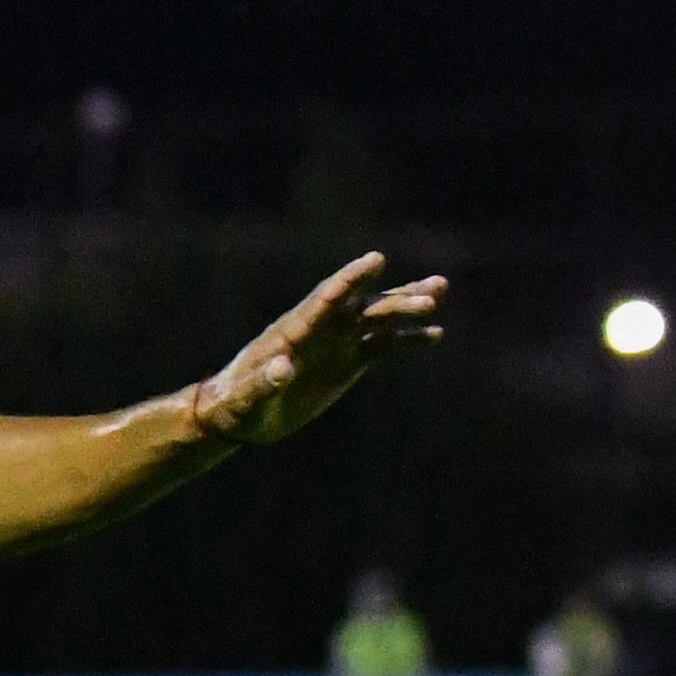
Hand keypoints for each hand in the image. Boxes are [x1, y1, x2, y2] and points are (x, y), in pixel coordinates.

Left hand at [189, 254, 449, 446]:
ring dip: (405, 305)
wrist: (239, 415)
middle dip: (394, 298)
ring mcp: (336, 343)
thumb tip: (281, 369)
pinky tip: (434, 334)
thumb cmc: (236, 405)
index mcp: (293, 331)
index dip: (349, 280)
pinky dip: (406, 340)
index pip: (326, 299)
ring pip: (376, 317)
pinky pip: (382, 346)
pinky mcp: (347, 362)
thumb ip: (264, 383)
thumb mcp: (246, 398)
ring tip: (439, 291)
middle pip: (361, 306)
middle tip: (432, 291)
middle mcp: (320, 330)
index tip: (375, 259)